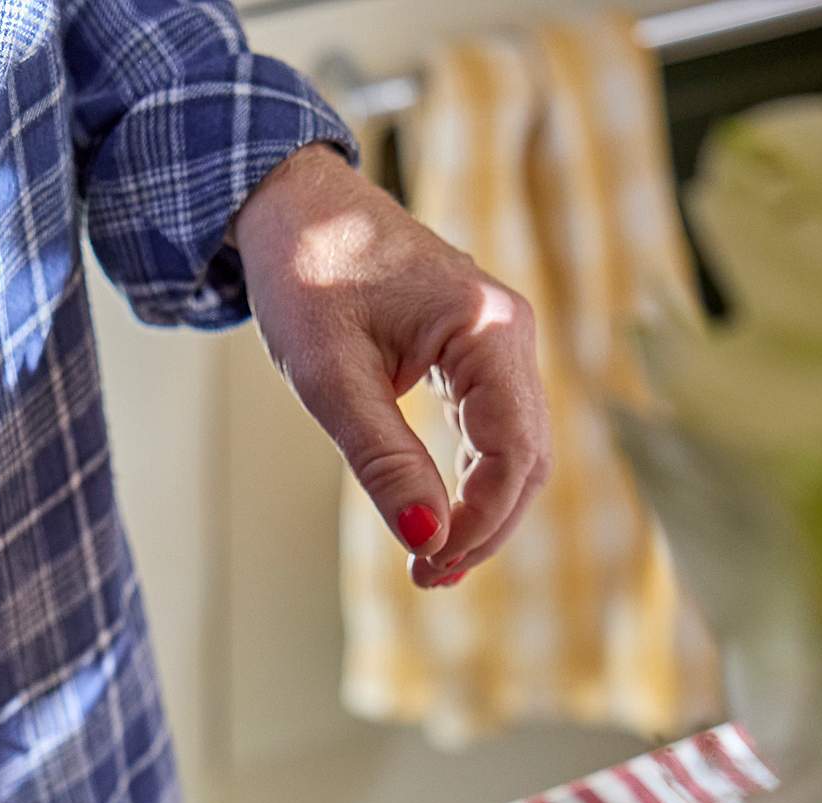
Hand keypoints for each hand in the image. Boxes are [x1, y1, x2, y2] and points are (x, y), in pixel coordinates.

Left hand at [233, 145, 550, 587]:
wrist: (294, 206)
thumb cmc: (306, 276)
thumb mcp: (330, 379)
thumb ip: (382, 461)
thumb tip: (426, 539)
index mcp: (486, 328)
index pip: (513, 452)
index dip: (479, 522)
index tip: (427, 561)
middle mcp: (510, 332)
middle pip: (527, 460)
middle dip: (484, 528)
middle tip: (428, 578)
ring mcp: (500, 343)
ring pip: (517, 454)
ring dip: (480, 515)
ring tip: (429, 563)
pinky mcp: (480, 356)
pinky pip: (494, 435)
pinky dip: (470, 485)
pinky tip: (435, 522)